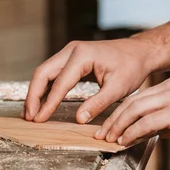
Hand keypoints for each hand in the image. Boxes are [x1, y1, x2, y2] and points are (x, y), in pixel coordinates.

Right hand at [24, 38, 152, 124]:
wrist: (140, 52)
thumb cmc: (132, 66)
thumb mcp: (119, 87)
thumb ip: (98, 103)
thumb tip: (79, 119)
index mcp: (83, 54)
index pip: (60, 82)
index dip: (48, 103)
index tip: (39, 120)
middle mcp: (73, 49)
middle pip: (43, 72)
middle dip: (34, 96)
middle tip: (29, 118)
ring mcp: (72, 51)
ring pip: (45, 71)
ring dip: (36, 92)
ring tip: (31, 113)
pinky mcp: (73, 57)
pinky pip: (53, 72)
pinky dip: (45, 87)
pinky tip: (42, 103)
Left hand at [96, 74, 169, 146]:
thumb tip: (162, 129)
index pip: (143, 95)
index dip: (125, 109)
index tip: (115, 122)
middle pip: (134, 100)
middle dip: (115, 117)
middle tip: (104, 131)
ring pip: (135, 109)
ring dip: (118, 125)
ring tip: (109, 139)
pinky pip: (146, 122)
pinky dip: (132, 132)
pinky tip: (125, 142)